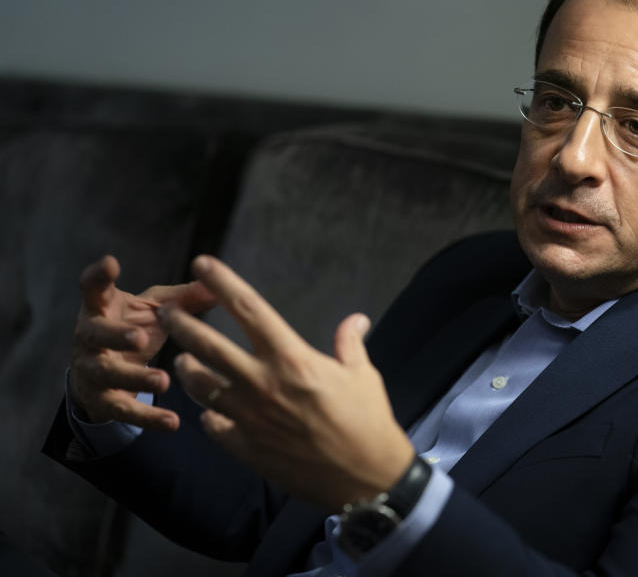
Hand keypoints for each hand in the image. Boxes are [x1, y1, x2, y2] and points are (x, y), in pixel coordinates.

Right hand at [69, 255, 216, 430]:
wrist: (105, 377)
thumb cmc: (132, 330)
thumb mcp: (153, 312)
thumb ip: (182, 300)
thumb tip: (218, 284)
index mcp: (101, 310)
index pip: (92, 290)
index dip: (98, 277)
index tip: (111, 264)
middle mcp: (90, 339)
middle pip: (96, 334)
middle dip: (116, 335)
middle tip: (140, 337)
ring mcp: (93, 371)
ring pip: (109, 374)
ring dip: (135, 378)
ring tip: (163, 381)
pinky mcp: (103, 400)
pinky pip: (124, 410)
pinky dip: (148, 417)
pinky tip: (172, 422)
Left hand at [162, 255, 414, 511]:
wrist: (365, 477)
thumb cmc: (368, 420)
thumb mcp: (362, 374)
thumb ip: (350, 343)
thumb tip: (356, 319)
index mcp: (292, 358)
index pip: (248, 309)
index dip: (222, 282)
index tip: (202, 264)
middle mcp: (262, 383)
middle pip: (207, 345)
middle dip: (181, 323)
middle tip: (166, 313)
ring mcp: (249, 417)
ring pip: (200, 385)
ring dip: (188, 368)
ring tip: (183, 358)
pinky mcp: (245, 447)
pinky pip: (213, 424)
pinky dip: (209, 414)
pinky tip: (211, 410)